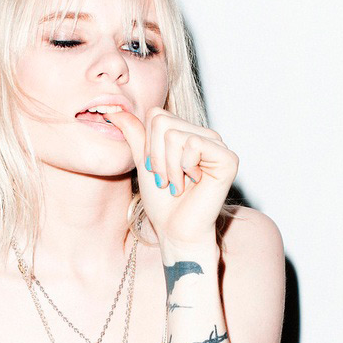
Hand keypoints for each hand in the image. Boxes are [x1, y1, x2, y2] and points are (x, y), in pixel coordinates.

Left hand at [105, 107, 238, 256]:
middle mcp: (204, 135)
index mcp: (187, 133)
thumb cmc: (162, 202)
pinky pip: (193, 144)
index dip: (147, 146)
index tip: (155, 170)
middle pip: (163, 122)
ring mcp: (218, 145)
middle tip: (165, 180)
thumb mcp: (144, 163)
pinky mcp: (228, 158)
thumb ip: (135, 135)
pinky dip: (184, 167)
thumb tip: (115, 112)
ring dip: (169, 167)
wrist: (175, 230)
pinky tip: (193, 183)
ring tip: (177, 184)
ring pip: (174, 134)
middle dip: (156, 157)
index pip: (156, 115)